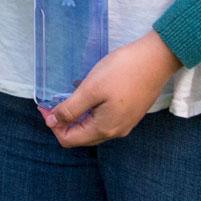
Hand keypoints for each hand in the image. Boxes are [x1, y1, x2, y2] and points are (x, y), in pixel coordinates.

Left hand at [46, 32, 181, 147]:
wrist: (156, 60)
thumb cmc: (121, 72)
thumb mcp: (91, 89)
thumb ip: (71, 109)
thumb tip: (52, 123)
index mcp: (104, 128)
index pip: (70, 140)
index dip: (53, 125)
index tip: (44, 106)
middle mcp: (115, 131)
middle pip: (81, 136)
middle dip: (63, 122)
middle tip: (52, 101)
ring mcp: (125, 123)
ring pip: (93, 128)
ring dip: (77, 116)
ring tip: (69, 95)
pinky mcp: (130, 113)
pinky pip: (104, 119)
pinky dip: (91, 111)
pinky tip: (87, 93)